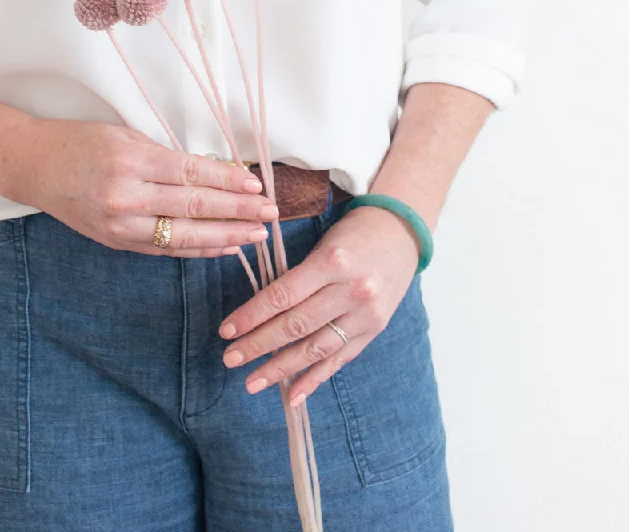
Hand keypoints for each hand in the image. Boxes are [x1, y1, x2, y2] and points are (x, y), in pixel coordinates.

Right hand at [14, 118, 277, 256]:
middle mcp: (125, 198)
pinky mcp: (117, 242)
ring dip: (224, 236)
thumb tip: (218, 173)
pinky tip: (224, 247)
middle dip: (236, 212)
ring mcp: (120, 226)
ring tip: (255, 235)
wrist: (33, 166)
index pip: (191, 175)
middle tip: (269, 214)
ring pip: (183, 235)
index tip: (257, 185)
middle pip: (193, 208)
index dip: (228, 182)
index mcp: (131, 163)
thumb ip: (168, 157)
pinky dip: (197, 249)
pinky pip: (165, 249)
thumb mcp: (126, 137)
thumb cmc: (81, 143)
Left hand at [218, 205, 420, 404]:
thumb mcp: (323, 244)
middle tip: (230, 359)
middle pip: (296, 325)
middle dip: (258, 345)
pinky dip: (315, 379)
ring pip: (316, 349)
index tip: (226, 331)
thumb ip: (297, 276)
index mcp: (332, 262)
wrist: (401, 233)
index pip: (283, 296)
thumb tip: (260, 311)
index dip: (251, 316)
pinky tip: (292, 395)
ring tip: (253, 382)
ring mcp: (366, 314)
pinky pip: (340, 359)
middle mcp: (351, 291)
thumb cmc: (353, 233)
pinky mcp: (374, 330)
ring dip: (281, 369)